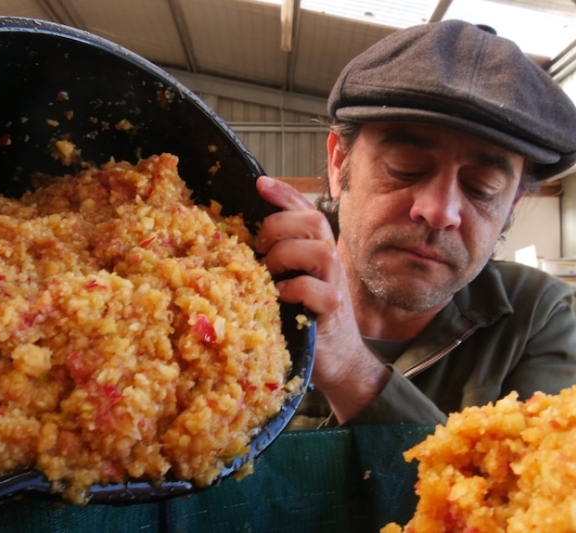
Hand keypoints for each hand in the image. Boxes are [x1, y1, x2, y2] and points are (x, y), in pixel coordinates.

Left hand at [254, 176, 389, 422]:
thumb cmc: (305, 317)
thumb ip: (273, 258)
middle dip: (280, 225)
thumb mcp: (286, 281)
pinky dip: (293, 290)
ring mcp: (335, 284)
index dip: (284, 193)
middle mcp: (329, 260)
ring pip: (319, 250)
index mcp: (315, 248)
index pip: (304, 209)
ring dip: (286, 256)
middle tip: (260, 246)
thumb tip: (238, 239)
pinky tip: (279, 298)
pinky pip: (316, 289)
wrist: (337, 359)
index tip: (259, 184)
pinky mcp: (334, 310)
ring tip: (270, 273)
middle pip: (313, 220)